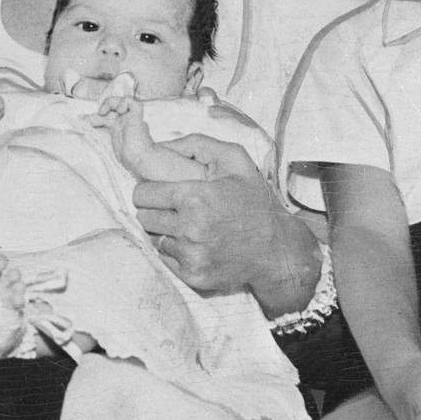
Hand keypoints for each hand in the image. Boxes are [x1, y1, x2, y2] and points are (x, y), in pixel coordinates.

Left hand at [131, 134, 280, 293]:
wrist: (278, 249)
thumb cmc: (256, 201)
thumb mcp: (235, 160)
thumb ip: (196, 144)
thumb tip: (161, 144)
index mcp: (193, 197)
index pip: (142, 194)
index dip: (149, 190)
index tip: (160, 191)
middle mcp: (189, 228)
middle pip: (143, 217)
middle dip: (155, 210)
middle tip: (174, 208)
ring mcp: (191, 255)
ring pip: (153, 238)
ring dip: (165, 231)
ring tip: (188, 225)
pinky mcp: (193, 276)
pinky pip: (165, 259)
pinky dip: (175, 251)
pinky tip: (196, 243)